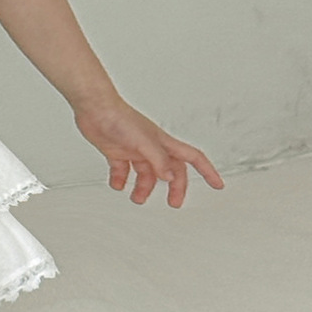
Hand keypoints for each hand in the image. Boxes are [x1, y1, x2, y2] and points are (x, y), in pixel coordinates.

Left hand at [73, 96, 224, 207]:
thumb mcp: (143, 142)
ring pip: (146, 174)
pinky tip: (117, 184)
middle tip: (174, 203)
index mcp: (163, 143)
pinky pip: (122, 170)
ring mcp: (134, 149)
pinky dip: (120, 180)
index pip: (192, 157)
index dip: (207, 171)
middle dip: (175, 188)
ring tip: (137, 198)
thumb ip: (158, 160)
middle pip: (171, 171)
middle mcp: (151, 147)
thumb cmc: (119, 118)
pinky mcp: (117, 151)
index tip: (217, 184)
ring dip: (143, 188)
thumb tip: (171, 178)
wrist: (94, 108)